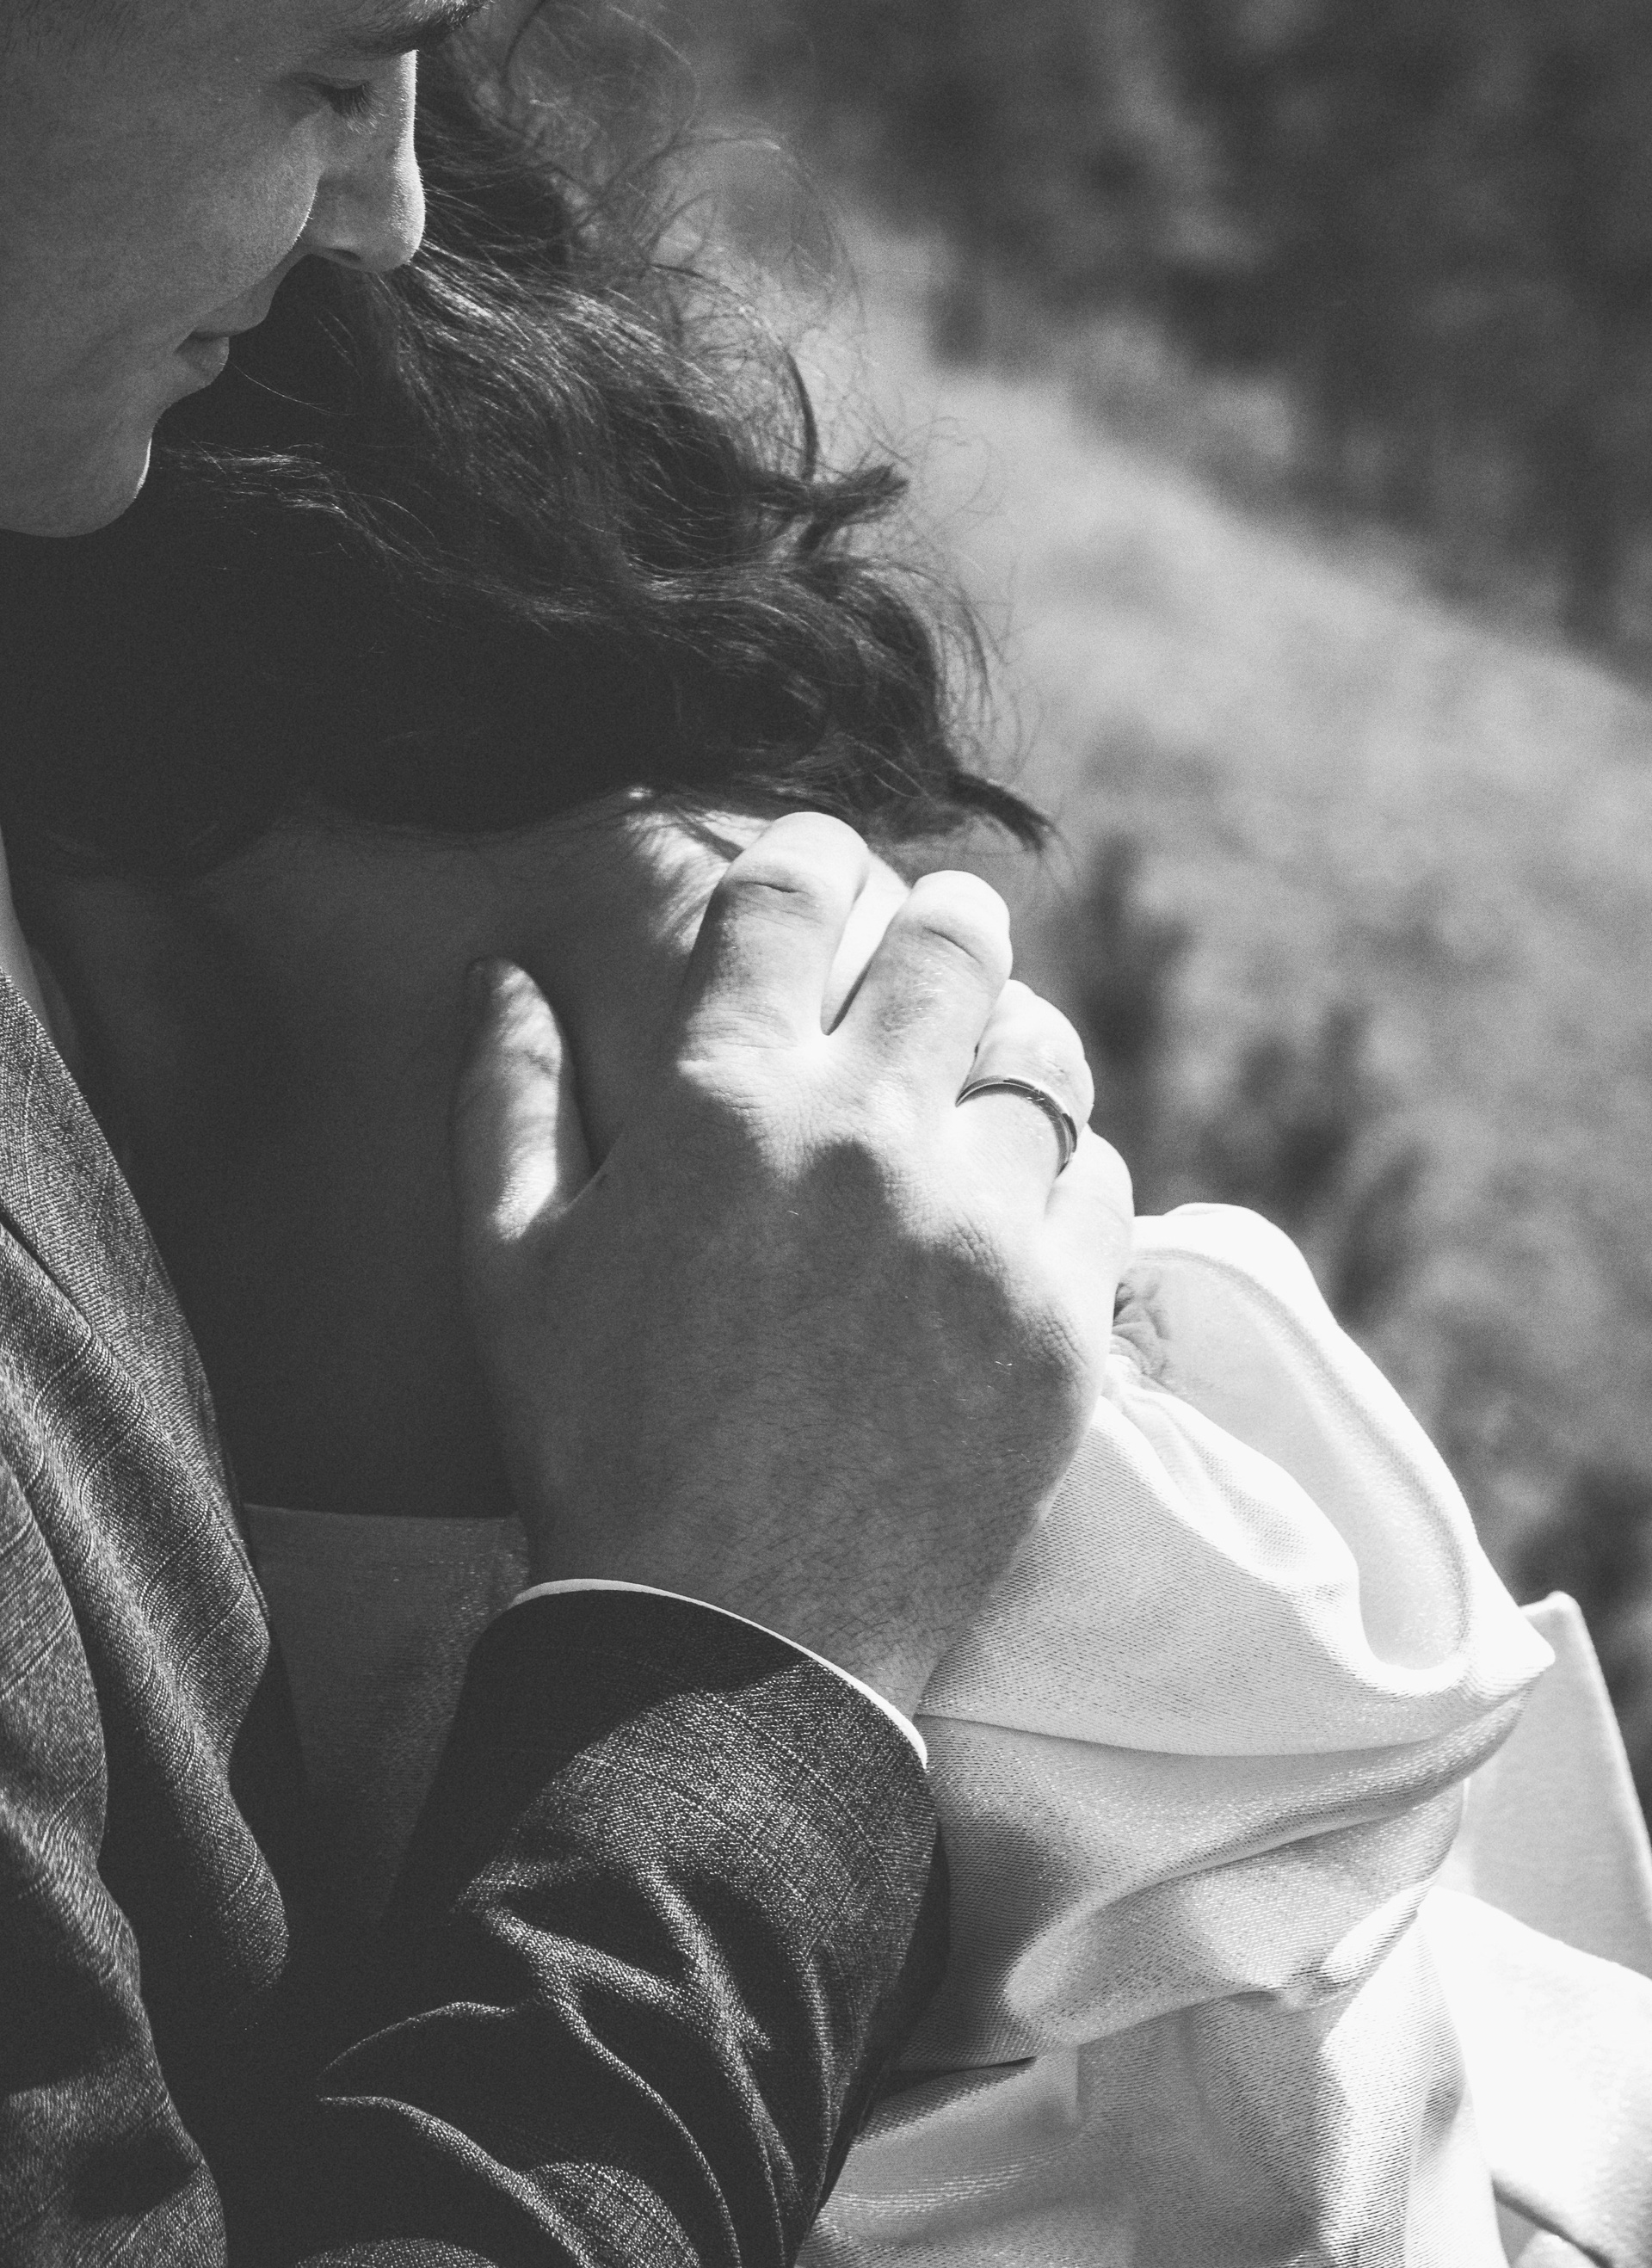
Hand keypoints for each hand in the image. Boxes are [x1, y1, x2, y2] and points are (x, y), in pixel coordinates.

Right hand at [452, 812, 1131, 1714]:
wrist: (726, 1650)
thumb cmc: (596, 1447)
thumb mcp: (509, 1268)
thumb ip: (506, 1098)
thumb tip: (507, 977)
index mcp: (725, 1102)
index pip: (793, 893)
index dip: (810, 854)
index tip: (821, 867)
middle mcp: (869, 1138)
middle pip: (955, 942)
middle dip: (943, 923)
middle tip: (935, 942)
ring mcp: (981, 1232)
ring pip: (1047, 1057)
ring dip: (1012, 1044)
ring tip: (983, 1074)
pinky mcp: (1062, 1327)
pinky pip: (1104, 1184)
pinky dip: (1064, 1174)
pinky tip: (1016, 1206)